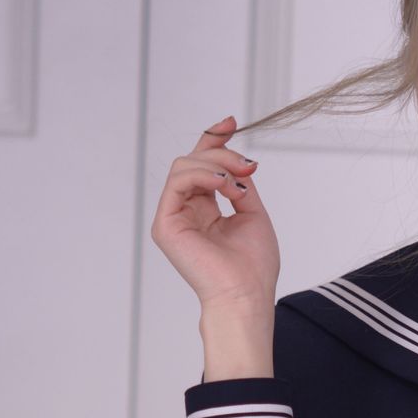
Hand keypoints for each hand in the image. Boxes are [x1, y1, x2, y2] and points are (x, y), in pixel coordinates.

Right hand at [151, 115, 279, 312]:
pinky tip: (225, 186)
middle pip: (194, 160)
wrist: (246, 296)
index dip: (214, 139)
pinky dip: (204, 175)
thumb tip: (236, 159)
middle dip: (222, 153)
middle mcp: (186, 211)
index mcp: (205, 210)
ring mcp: (173, 217)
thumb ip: (239, 183)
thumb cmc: (253, 267)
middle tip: (248, 165)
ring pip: (184, 166)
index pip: (203, 166)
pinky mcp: (165, 224)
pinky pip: (178, 181)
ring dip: (215, 164)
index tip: (231, 121)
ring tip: (237, 183)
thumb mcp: (252, 213)